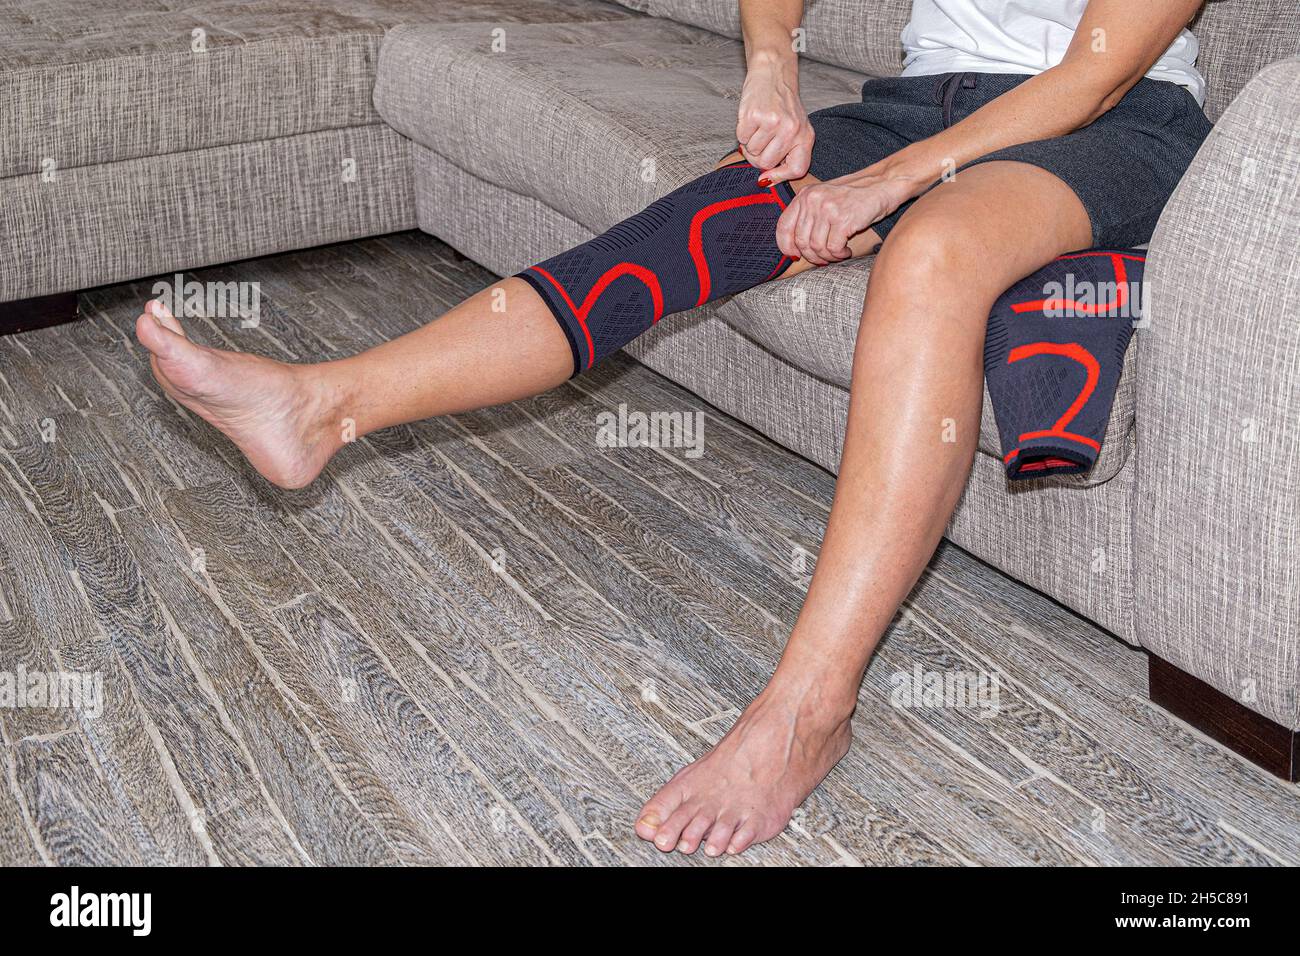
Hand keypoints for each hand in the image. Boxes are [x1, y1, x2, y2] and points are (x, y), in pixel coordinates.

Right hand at [736, 61, 813, 184]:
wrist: (773, 73)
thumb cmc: (782, 103)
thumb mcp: (795, 128)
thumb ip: (787, 154)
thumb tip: (766, 180)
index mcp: (805, 136)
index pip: (797, 169)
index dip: (779, 178)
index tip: (766, 177)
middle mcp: (791, 130)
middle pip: (766, 164)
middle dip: (758, 157)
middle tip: (760, 141)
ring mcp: (773, 123)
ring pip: (752, 152)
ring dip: (750, 143)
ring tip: (758, 126)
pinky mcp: (755, 115)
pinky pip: (741, 138)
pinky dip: (742, 132)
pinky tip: (751, 119)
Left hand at [775, 174, 914, 264]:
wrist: (884, 183)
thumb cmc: (856, 195)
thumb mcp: (825, 197)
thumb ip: (808, 215)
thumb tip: (795, 247)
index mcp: (805, 195)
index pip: (783, 226)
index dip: (786, 246)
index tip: (794, 256)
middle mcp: (812, 200)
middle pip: (801, 241)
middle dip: (811, 256)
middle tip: (823, 259)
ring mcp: (827, 209)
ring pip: (817, 247)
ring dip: (828, 257)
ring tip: (838, 254)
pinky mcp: (843, 220)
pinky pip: (833, 249)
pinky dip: (840, 255)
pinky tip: (846, 251)